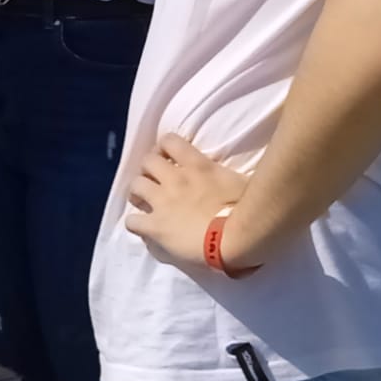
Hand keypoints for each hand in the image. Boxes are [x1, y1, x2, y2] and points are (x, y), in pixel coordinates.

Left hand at [122, 132, 249, 267]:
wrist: (235, 239)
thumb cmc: (248, 211)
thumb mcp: (245, 183)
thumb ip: (234, 175)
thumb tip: (241, 174)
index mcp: (197, 166)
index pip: (170, 141)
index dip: (164, 148)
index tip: (168, 157)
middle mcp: (174, 179)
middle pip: (147, 161)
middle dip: (148, 169)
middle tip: (154, 180)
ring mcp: (162, 202)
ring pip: (135, 186)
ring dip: (138, 192)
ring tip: (144, 201)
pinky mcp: (155, 226)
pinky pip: (132, 221)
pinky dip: (135, 223)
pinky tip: (143, 227)